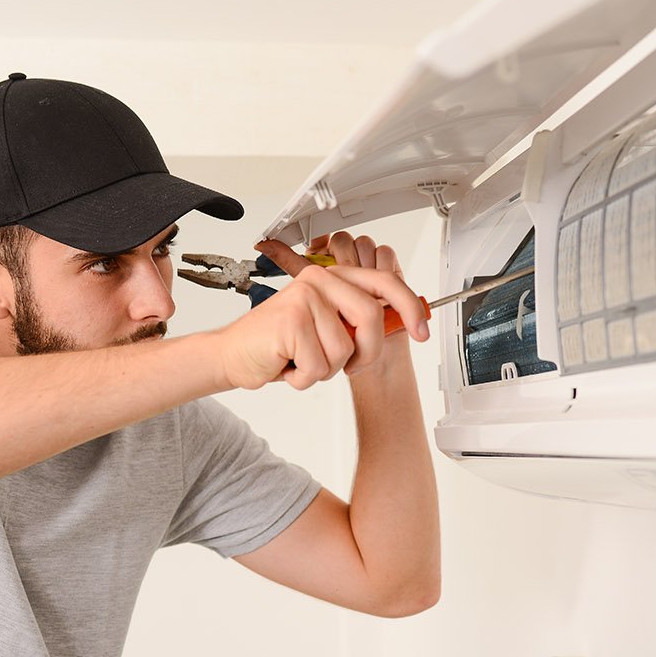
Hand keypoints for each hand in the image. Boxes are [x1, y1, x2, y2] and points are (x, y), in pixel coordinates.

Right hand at [214, 234, 426, 389]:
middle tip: (348, 367)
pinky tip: (286, 366)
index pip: (385, 283)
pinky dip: (304, 378)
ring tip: (300, 360)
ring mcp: (304, 298)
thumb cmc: (280, 347)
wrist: (233, 357)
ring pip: (344, 351)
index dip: (410, 308)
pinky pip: (319, 366)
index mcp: (332, 278)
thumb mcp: (328, 330)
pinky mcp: (291, 321)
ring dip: (324, 370)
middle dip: (365, 353)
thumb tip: (403, 322)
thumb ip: (358, 322)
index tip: (422, 331)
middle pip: (372, 317)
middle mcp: (319, 281)